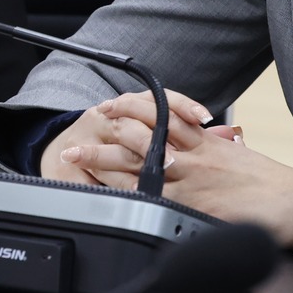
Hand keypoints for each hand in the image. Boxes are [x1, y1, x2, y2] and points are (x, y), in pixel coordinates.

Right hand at [38, 89, 211, 185]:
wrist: (65, 152)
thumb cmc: (118, 143)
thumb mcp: (147, 130)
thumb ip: (185, 136)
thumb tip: (228, 138)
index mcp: (130, 105)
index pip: (159, 99)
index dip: (182, 107)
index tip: (202, 118)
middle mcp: (109, 115)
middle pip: (133, 122)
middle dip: (152, 141)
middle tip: (172, 160)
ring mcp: (89, 137)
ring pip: (110, 148)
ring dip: (129, 165)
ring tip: (144, 181)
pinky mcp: (71, 162)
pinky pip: (87, 174)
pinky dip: (102, 184)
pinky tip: (112, 193)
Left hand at [45, 91, 292, 248]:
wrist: (292, 202)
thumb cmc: (271, 183)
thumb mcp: (238, 155)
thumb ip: (215, 149)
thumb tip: (207, 141)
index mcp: (203, 141)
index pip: (159, 117)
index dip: (130, 110)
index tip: (110, 110)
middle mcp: (192, 155)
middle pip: (140, 135)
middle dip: (107, 131)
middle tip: (81, 130)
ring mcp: (189, 180)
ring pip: (136, 162)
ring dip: (103, 160)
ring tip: (77, 157)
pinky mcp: (191, 205)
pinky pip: (151, 196)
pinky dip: (124, 193)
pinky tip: (103, 194)